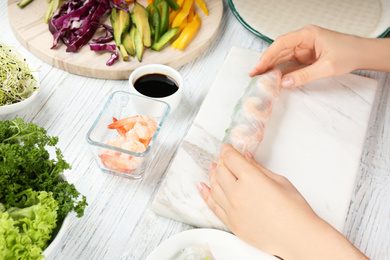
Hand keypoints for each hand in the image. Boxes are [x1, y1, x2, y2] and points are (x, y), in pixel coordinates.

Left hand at [197, 143, 367, 258]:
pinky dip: (206, 194)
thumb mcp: (279, 181)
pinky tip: (202, 186)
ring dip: (213, 175)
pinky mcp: (231, 223)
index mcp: (250, 178)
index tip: (227, 148)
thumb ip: (258, 168)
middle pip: (220, 171)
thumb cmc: (294, 209)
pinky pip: (213, 206)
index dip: (227, 150)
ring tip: (213, 169)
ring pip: (214, 187)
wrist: (297, 237)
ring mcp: (232, 209)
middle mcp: (237, 193)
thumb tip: (246, 157)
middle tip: (224, 159)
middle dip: (221, 162)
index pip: (230, 158)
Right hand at [248, 25, 368, 87]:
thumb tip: (285, 83)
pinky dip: (280, 70)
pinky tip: (273, 77)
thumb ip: (305, 76)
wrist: (363, 54)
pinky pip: (289, 62)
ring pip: (282, 56)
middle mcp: (303, 39)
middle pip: (279, 49)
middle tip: (254, 75)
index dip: (268, 55)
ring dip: (271, 67)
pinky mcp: (305, 56)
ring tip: (259, 77)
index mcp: (308, 34)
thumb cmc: (349, 54)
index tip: (258, 67)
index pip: (281, 43)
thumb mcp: (327, 67)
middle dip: (266, 62)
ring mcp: (304, 47)